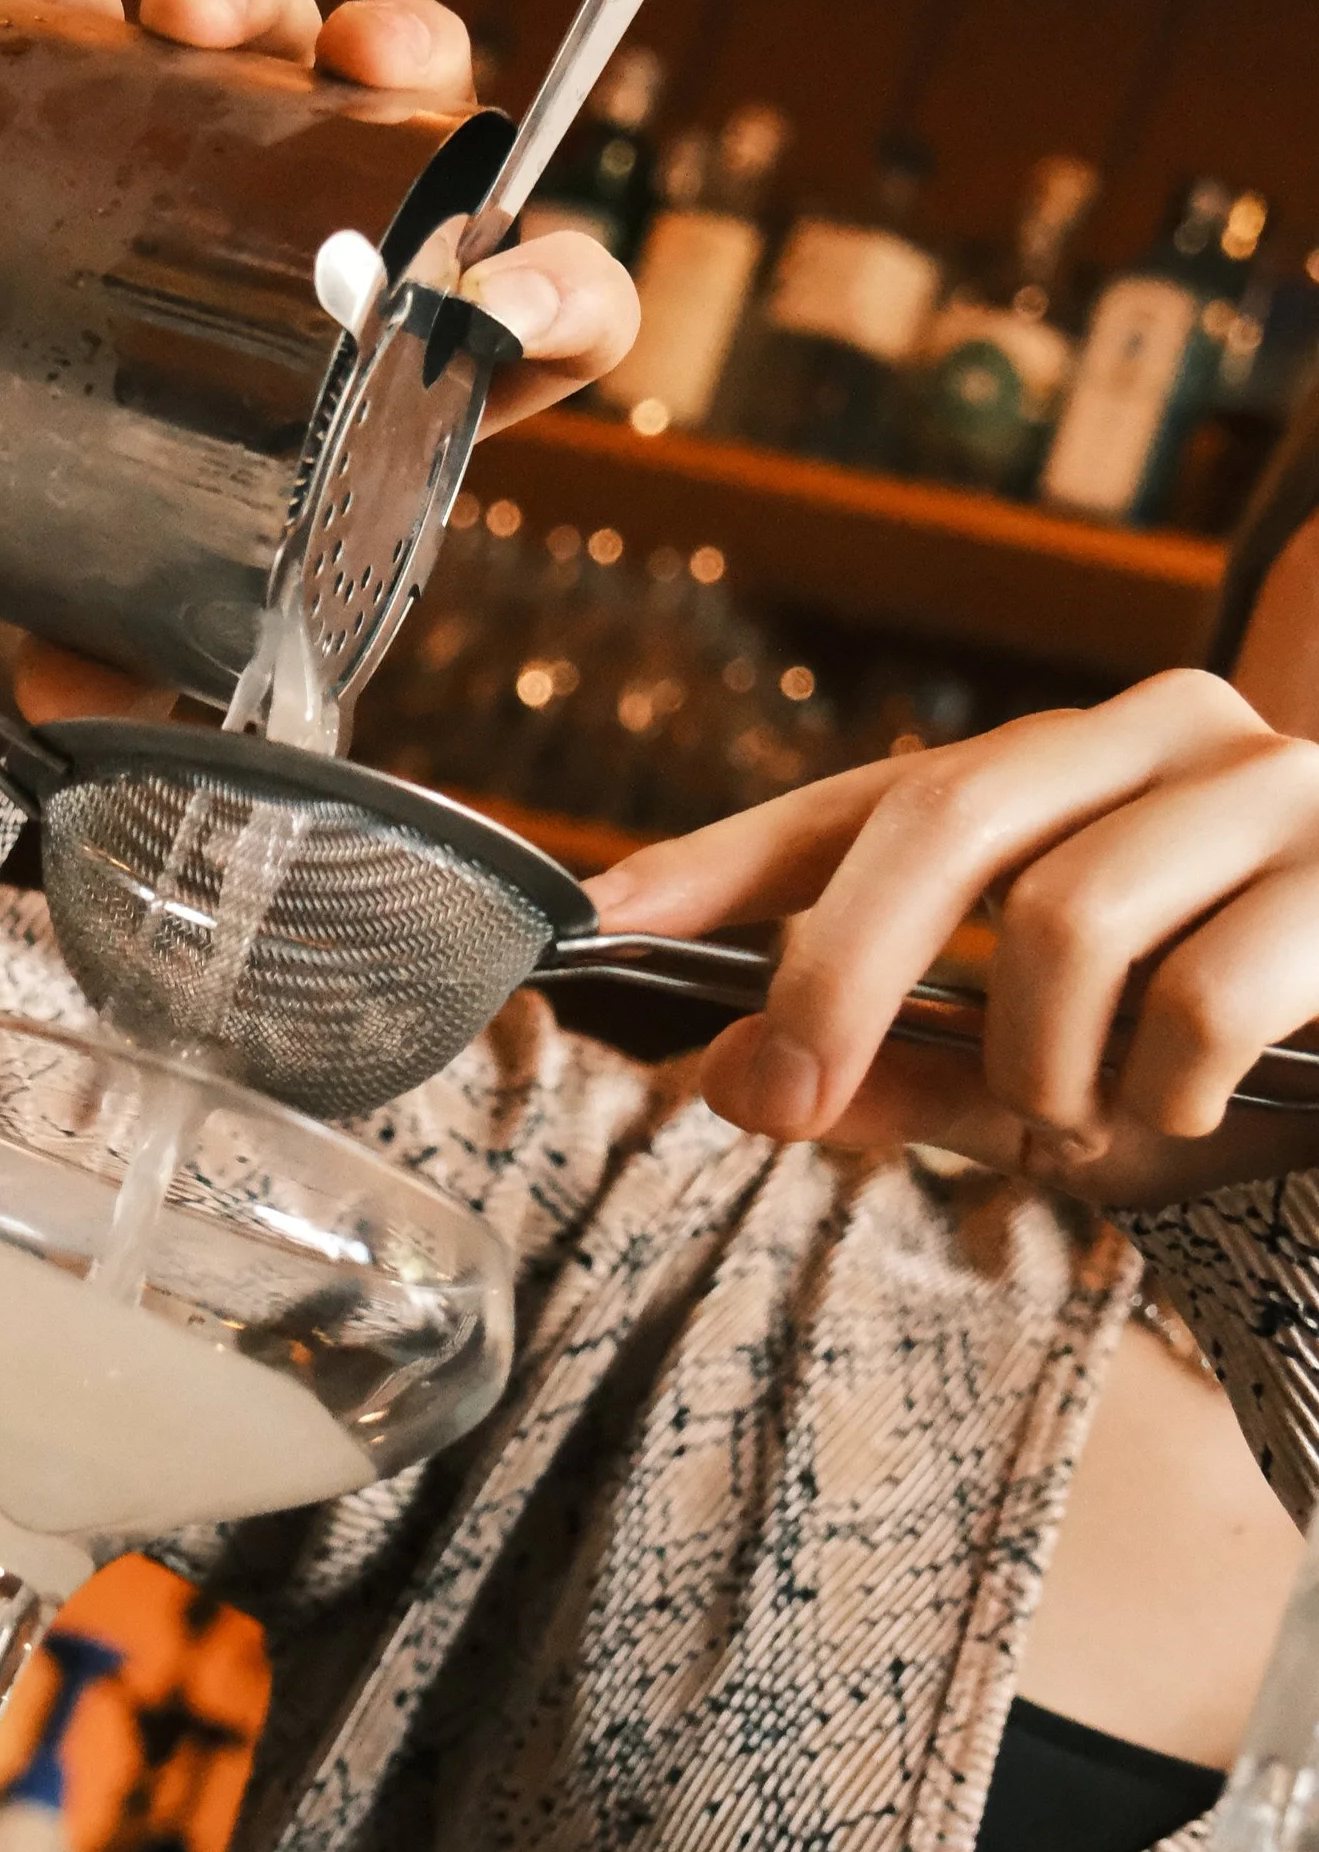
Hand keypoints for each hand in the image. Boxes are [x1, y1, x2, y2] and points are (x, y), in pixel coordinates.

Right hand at [0, 0, 637, 722]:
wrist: (19, 498)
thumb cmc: (148, 567)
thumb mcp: (167, 639)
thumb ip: (155, 682)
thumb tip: (79, 713)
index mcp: (419, 381)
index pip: (561, 311)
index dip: (563, 293)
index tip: (500, 311)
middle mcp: (350, 252)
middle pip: (436, 116)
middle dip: (409, 60)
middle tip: (351, 64)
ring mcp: (239, 173)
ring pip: (289, 41)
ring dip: (250, 2)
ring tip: (178, 22)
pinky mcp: (117, 130)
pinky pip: (110, 34)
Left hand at [581, 672, 1318, 1206]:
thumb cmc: (1231, 1057)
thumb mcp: (1044, 1078)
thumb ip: (899, 1071)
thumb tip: (730, 1077)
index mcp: (1067, 771)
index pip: (862, 800)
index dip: (721, 855)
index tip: (599, 914)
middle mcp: (1164, 739)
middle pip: (940, 820)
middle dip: (838, 977)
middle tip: (789, 1100)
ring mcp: (1276, 787)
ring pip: (1069, 916)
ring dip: (1046, 1065)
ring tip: (1089, 1113)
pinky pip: (1204, 990)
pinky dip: (1163, 1086)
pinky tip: (1188, 1104)